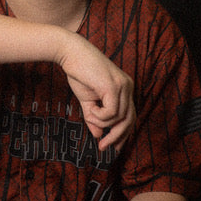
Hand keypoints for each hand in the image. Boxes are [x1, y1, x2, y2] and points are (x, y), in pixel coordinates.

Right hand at [57, 37, 134, 152]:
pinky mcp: (113, 87)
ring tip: (90, 114)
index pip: (131, 116)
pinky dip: (99, 116)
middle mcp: (128, 87)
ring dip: (101, 122)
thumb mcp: (88, 100)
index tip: (114, 147)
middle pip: (130, 120)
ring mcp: (123, 86)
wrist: (70, 53)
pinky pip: (111, 113)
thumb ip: (94, 117)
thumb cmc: (79, 73)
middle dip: (116, 136)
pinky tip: (91, 108)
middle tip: (103, 146)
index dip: (123, 134)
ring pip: (119, 118)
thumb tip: (98, 135)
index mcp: (125, 88)